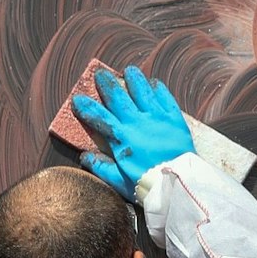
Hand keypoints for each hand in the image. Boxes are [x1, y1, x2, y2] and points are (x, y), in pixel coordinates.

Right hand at [72, 65, 193, 199]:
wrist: (179, 186)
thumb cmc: (148, 186)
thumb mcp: (120, 181)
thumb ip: (101, 167)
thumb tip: (84, 156)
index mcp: (121, 138)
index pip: (99, 117)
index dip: (86, 107)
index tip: (77, 99)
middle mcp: (137, 123)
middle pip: (119, 96)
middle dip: (107, 84)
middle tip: (100, 74)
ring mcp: (157, 119)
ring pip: (142, 91)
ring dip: (134, 79)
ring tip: (129, 71)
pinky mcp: (175, 120)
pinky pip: (165, 98)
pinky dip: (159, 89)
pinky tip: (154, 83)